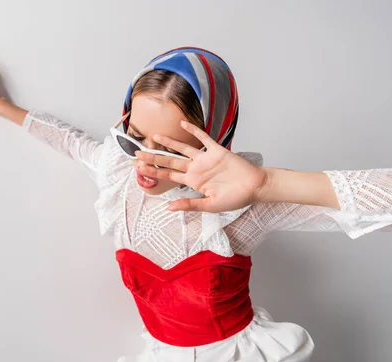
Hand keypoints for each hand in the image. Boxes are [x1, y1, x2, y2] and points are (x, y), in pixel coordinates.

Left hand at [136, 120, 267, 212]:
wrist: (254, 187)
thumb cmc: (235, 198)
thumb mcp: (210, 205)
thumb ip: (190, 205)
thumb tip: (169, 208)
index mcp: (193, 182)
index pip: (168, 175)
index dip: (153, 172)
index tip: (138, 169)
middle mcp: (196, 169)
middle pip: (170, 161)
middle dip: (153, 158)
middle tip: (137, 153)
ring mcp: (205, 159)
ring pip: (183, 148)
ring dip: (169, 142)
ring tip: (154, 136)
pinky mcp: (217, 151)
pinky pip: (203, 138)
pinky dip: (193, 130)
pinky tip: (182, 124)